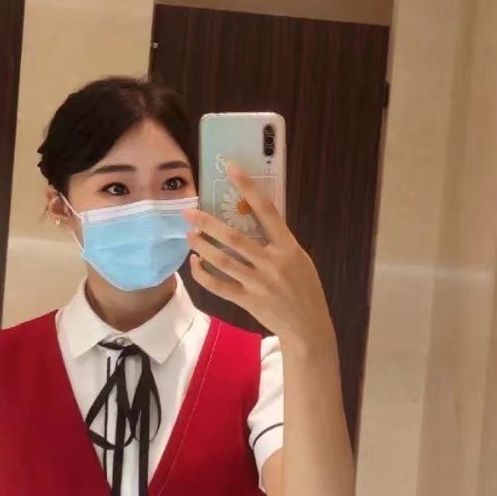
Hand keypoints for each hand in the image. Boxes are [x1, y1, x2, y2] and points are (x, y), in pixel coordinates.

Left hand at [186, 165, 334, 352]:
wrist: (307, 327)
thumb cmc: (305, 289)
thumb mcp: (300, 259)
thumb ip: (278, 242)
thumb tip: (254, 220)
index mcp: (289, 248)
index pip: (267, 211)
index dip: (248, 188)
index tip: (231, 168)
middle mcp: (272, 263)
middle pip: (235, 238)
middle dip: (208, 223)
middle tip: (189, 212)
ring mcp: (258, 283)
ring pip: (222, 261)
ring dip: (202, 246)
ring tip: (188, 235)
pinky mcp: (247, 300)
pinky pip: (219, 286)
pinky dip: (203, 274)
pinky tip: (194, 263)